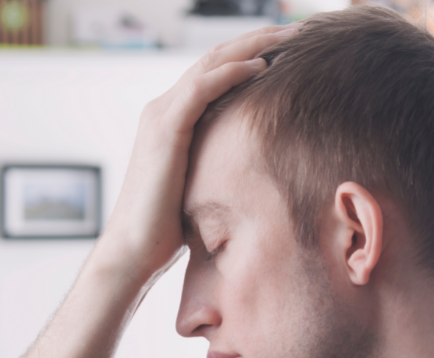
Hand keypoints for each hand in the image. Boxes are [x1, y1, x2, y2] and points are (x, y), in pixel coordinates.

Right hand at [100, 24, 299, 281]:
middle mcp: (162, 109)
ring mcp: (161, 116)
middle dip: (259, 39)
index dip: (251, 54)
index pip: (214, 72)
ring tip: (291, 37)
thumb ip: (220, 167)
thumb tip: (259, 174)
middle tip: (300, 30)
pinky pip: (202, 88)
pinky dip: (233, 72)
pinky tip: (262, 66)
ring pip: (211, 62)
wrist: (132, 251)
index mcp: (170, 119)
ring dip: (253, 45)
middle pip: (215, 57)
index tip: (290, 50)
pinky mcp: (165, 130)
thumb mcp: (201, 187)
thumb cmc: (166, 230)